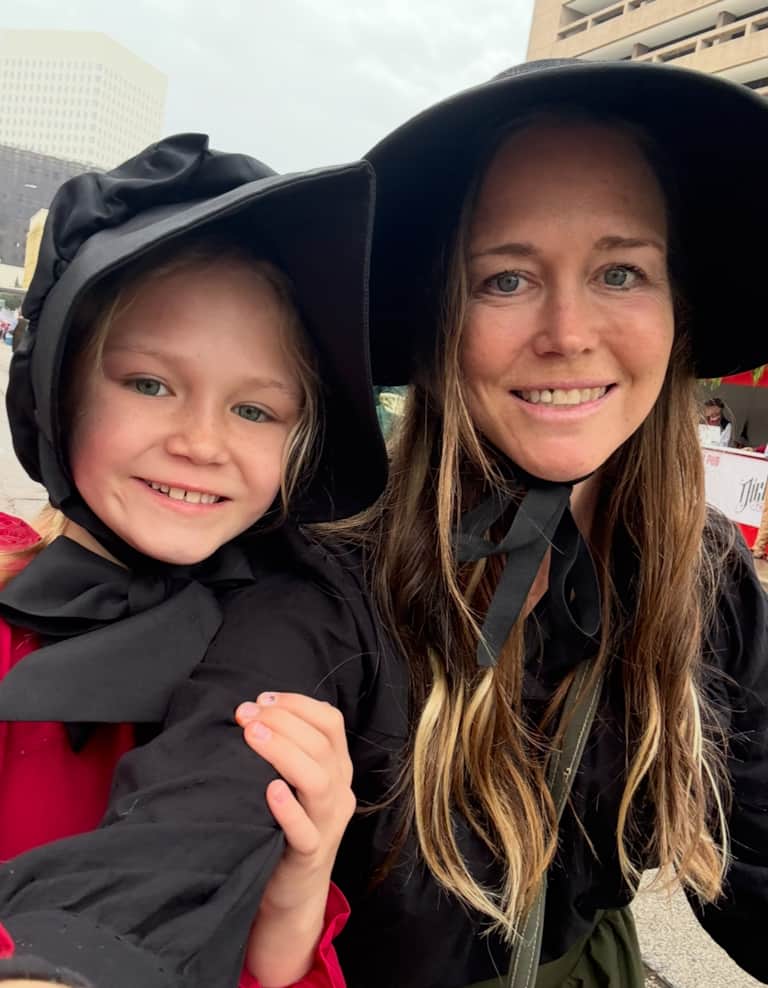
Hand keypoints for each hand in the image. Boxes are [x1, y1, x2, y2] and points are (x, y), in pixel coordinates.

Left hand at [235, 693, 354, 985]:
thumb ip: (289, 748)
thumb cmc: (287, 824)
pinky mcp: (311, 854)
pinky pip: (305, 830)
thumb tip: (254, 709)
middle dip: (281, 721)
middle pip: (321, 744)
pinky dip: (288, 808)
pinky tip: (269, 789)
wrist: (294, 890)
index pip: (331, 721)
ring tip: (252, 735)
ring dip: (283, 751)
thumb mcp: (297, 781)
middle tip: (245, 713)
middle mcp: (340, 790)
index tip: (263, 698)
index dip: (297, 704)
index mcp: (338, 767)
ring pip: (317, 780)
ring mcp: (329, 823)